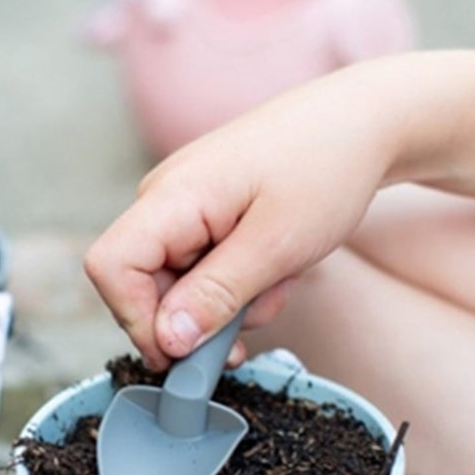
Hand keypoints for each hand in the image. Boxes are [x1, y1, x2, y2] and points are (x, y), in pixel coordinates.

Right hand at [84, 58, 401, 369]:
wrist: (364, 121)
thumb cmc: (327, 168)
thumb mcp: (277, 245)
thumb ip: (216, 295)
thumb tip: (167, 341)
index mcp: (172, 195)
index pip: (110, 267)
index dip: (136, 319)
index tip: (184, 353)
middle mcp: (163, 198)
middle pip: (141, 284)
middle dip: (195, 318)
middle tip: (252, 324)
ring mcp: (182, 205)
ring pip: (176, 283)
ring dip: (225, 303)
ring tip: (278, 281)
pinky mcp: (203, 213)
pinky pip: (200, 268)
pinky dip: (235, 284)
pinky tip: (274, 270)